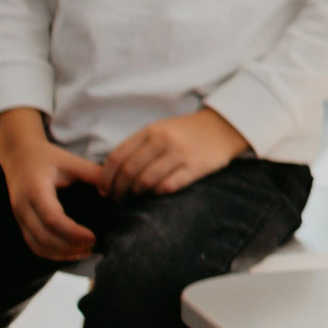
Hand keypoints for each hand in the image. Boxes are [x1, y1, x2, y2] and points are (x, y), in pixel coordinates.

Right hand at [0, 108, 107, 260]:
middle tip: (93, 245)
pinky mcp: (20, 222)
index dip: (73, 232)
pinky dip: (50, 253)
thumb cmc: (48, 157)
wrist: (19, 155)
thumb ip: (93, 173)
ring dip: (60, 253)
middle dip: (69, 246)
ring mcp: (19, 216)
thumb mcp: (71, 161)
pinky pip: (32, 244)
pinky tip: (70, 252)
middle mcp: (23, 206)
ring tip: (85, 251)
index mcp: (36, 190)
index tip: (93, 236)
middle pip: (43, 236)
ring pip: (37, 244)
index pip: (53, 219)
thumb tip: (111, 191)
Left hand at [102, 107, 248, 197]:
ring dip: (136, 194)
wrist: (223, 127)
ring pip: (146, 181)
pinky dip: (157, 193)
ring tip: (135, 198)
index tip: (104, 190)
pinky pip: (168, 186)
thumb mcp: (160, 130)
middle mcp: (164, 140)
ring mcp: (181, 153)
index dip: (105, 177)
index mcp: (151, 130)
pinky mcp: (196, 166)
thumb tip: (107, 176)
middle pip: (129, 171)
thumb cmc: (185, 133)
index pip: (117, 156)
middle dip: (118, 190)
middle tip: (118, 200)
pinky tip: (156, 193)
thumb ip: (137, 147)